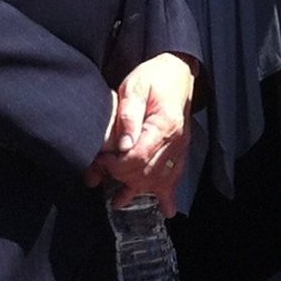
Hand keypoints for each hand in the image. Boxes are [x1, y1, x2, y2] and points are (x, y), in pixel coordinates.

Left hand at [90, 52, 193, 214]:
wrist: (178, 71)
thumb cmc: (153, 77)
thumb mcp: (134, 87)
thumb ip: (128, 115)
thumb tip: (122, 145)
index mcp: (164, 125)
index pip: (138, 158)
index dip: (116, 166)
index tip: (100, 161)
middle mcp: (176, 141)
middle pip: (147, 173)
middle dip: (121, 178)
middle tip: (100, 175)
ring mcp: (180, 148)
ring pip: (160, 179)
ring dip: (139, 191)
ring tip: (119, 201)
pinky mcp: (180, 150)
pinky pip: (176, 176)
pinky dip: (170, 193)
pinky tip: (168, 209)